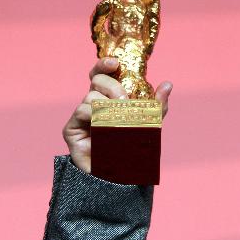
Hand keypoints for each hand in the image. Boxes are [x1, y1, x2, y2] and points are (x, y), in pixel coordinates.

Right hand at [63, 57, 172, 173]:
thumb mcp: (149, 125)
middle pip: (96, 81)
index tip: (115, 63)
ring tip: (119, 122)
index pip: (101, 75)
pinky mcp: (71, 129)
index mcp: (107, 100)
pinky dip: (95, 116)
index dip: (104, 65)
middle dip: (113, 87)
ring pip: (90, 97)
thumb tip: (167, 83)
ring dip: (108, 106)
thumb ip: (157, 106)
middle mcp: (92, 104)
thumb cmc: (132, 150)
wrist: (119, 177)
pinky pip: (82, 112)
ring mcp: (81, 117)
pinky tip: (104, 127)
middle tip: (126, 101)